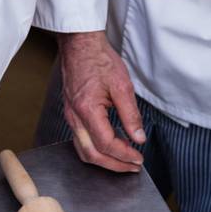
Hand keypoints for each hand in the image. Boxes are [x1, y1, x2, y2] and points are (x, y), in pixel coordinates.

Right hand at [59, 31, 145, 173]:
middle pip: (92, 154)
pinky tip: (110, 147)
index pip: (106, 144)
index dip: (124, 155)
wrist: (80, 45)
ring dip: (105, 160)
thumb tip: (139, 138)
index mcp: (87, 110)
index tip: (138, 158)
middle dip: (115, 165)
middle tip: (134, 166)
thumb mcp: (122, 86)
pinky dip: (96, 150)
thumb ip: (131, 115)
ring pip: (84, 150)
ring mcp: (70, 116)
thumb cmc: (99, 60)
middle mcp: (74, 117)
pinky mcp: (71, 113)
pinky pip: (81, 140)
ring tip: (124, 161)